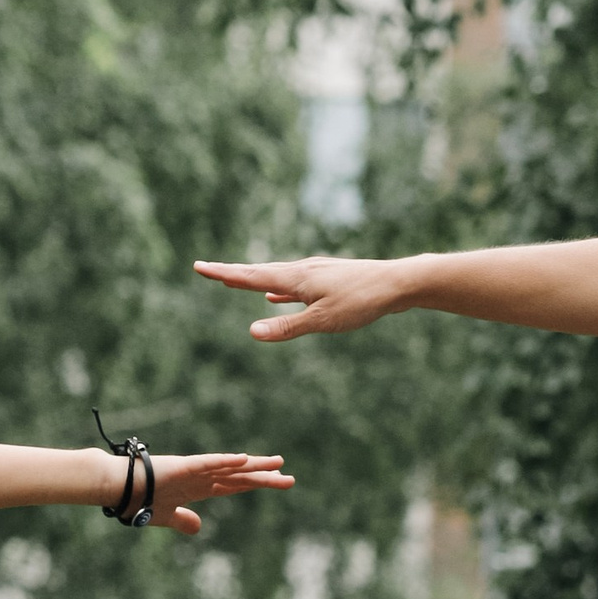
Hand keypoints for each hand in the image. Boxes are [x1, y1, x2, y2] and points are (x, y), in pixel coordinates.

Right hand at [112, 448, 294, 533]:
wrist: (117, 489)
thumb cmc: (138, 500)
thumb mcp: (166, 517)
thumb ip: (184, 521)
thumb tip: (199, 528)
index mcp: (199, 489)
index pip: (235, 486)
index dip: (256, 484)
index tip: (278, 482)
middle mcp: (202, 477)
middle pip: (239, 477)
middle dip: (264, 478)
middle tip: (289, 479)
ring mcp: (194, 470)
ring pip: (230, 468)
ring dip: (253, 466)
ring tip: (277, 464)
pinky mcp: (183, 466)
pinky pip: (208, 463)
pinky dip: (225, 461)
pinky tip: (244, 459)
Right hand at [193, 257, 405, 339]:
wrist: (398, 283)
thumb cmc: (361, 302)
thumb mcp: (322, 321)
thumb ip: (287, 327)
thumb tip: (251, 332)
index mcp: (296, 279)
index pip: (251, 276)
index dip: (224, 274)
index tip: (199, 266)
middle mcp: (302, 270)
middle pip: (259, 272)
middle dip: (232, 274)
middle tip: (208, 270)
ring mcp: (316, 273)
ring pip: (277, 277)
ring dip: (253, 280)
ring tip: (235, 281)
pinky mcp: (329, 279)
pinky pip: (294, 284)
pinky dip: (279, 289)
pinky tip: (276, 295)